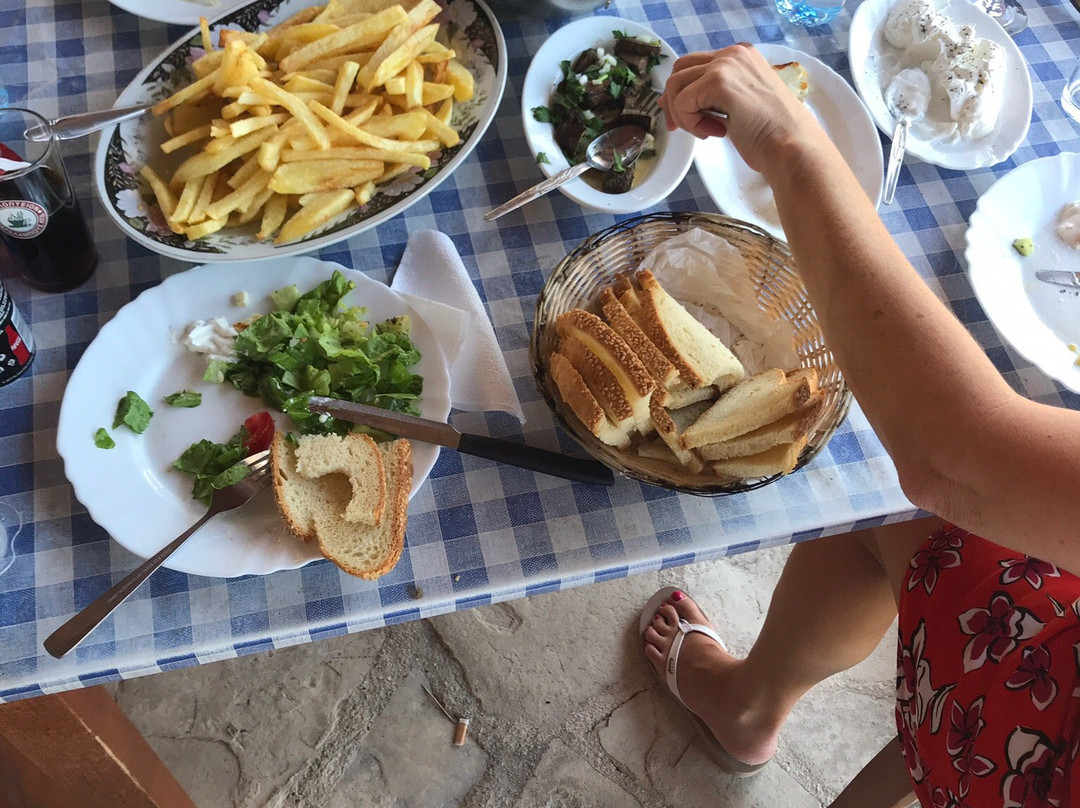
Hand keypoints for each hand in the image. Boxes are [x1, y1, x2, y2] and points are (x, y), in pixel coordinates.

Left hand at [659, 44, 826, 174]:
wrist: (790, 147)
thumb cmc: (770, 135)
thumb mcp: (736, 106)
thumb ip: (708, 98)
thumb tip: (667, 101)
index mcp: (741, 57)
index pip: (695, 66)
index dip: (682, 93)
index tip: (685, 120)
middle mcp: (733, 53)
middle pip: (680, 70)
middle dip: (673, 102)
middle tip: (681, 129)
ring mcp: (726, 64)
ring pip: (676, 85)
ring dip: (683, 115)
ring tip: (706, 132)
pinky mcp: (719, 81)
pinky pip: (683, 102)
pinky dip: (691, 123)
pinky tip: (715, 132)